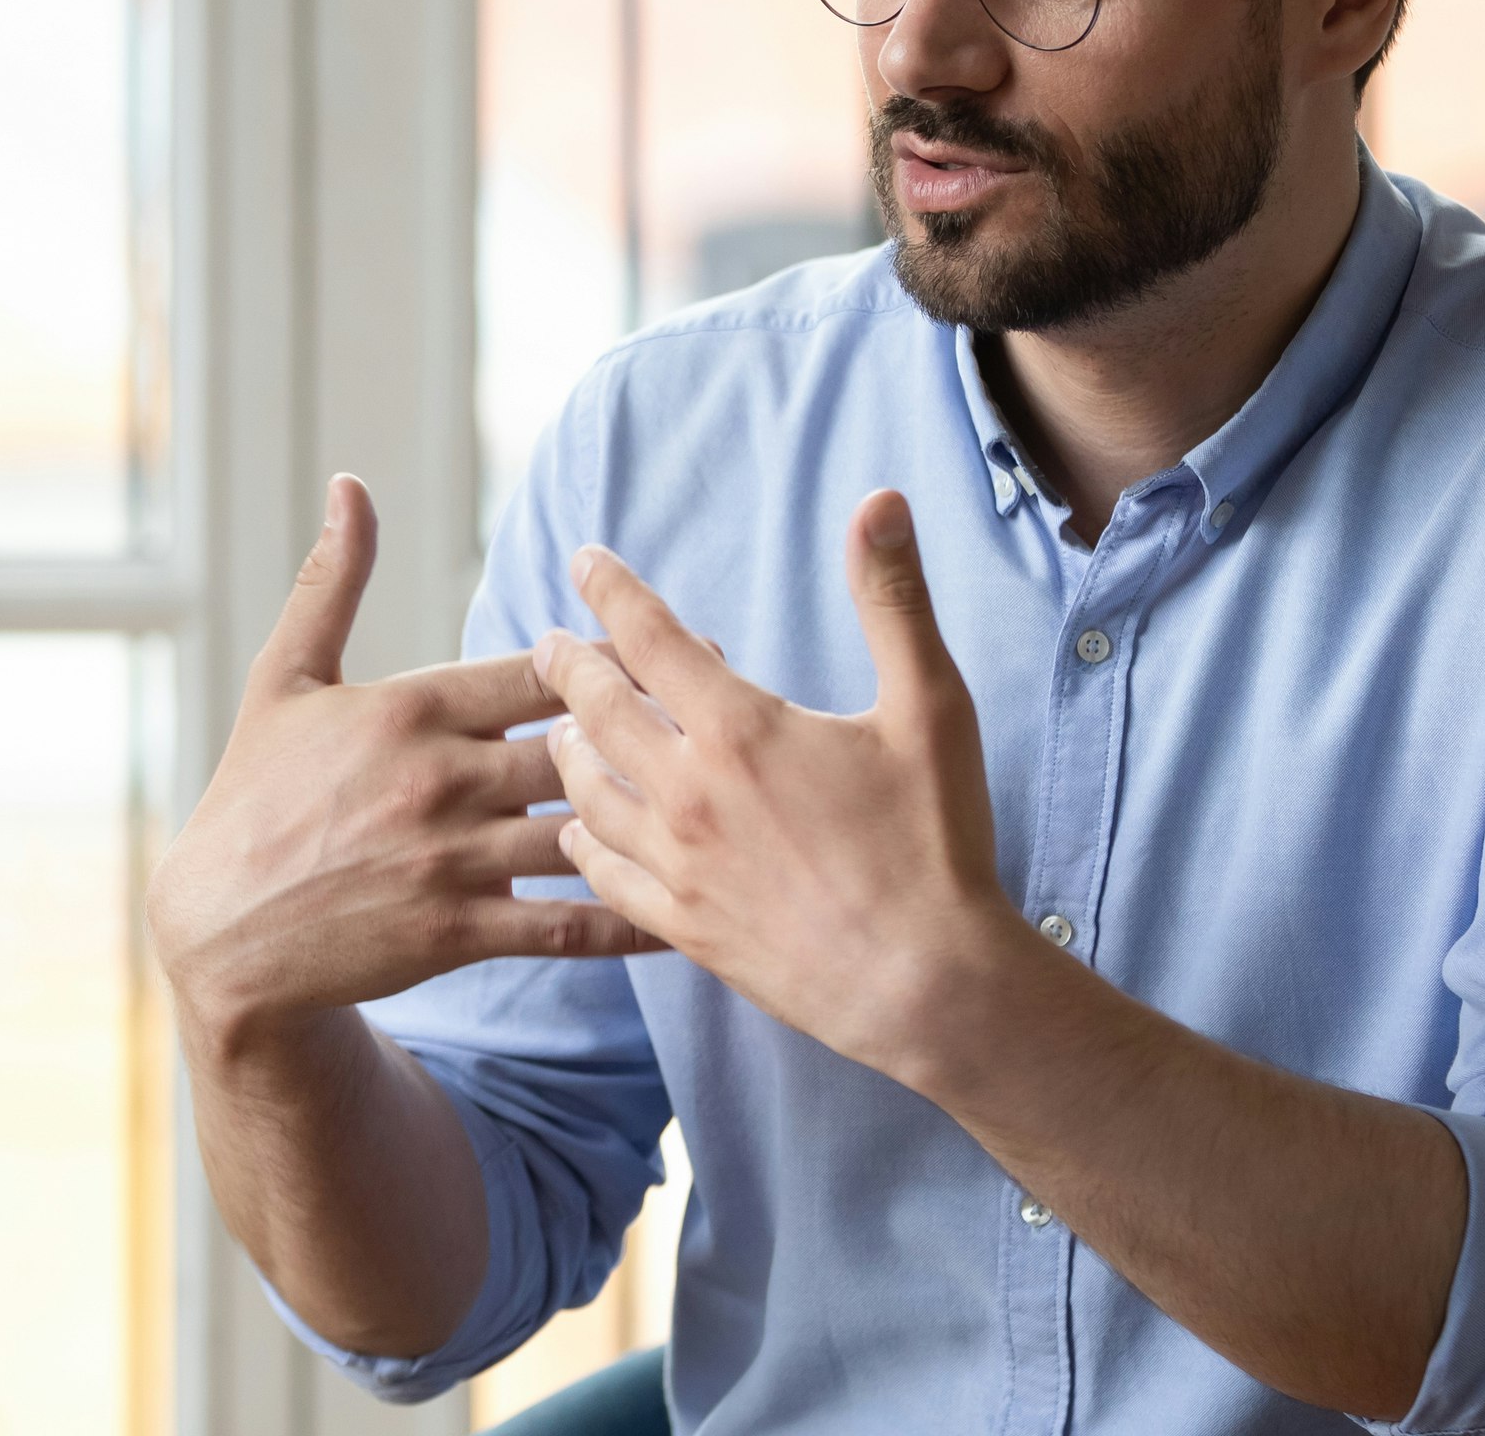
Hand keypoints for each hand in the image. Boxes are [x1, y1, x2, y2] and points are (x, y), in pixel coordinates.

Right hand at [148, 476, 665, 1047]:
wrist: (219, 933)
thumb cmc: (254, 796)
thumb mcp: (284, 679)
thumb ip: (330, 582)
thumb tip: (351, 485)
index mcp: (409, 708)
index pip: (539, 670)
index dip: (616, 656)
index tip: (679, 642)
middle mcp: (439, 778)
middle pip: (580, 743)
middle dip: (656, 727)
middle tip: (729, 713)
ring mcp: (452, 858)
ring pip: (584, 829)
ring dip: (654, 818)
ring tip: (722, 804)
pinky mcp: (457, 931)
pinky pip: (566, 925)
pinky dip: (632, 920)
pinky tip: (686, 913)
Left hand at [534, 489, 1024, 1087]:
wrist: (927, 984)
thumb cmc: (936, 842)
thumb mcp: (930, 705)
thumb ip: (894, 598)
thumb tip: (880, 500)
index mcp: (740, 728)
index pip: (649, 637)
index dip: (611, 591)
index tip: (585, 562)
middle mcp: (689, 792)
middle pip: (597, 710)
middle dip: (566, 667)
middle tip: (548, 643)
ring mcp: (678, 864)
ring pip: (587, 792)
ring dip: (566, 750)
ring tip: (560, 729)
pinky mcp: (682, 925)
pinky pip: (603, 874)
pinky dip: (581, 841)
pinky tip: (577, 831)